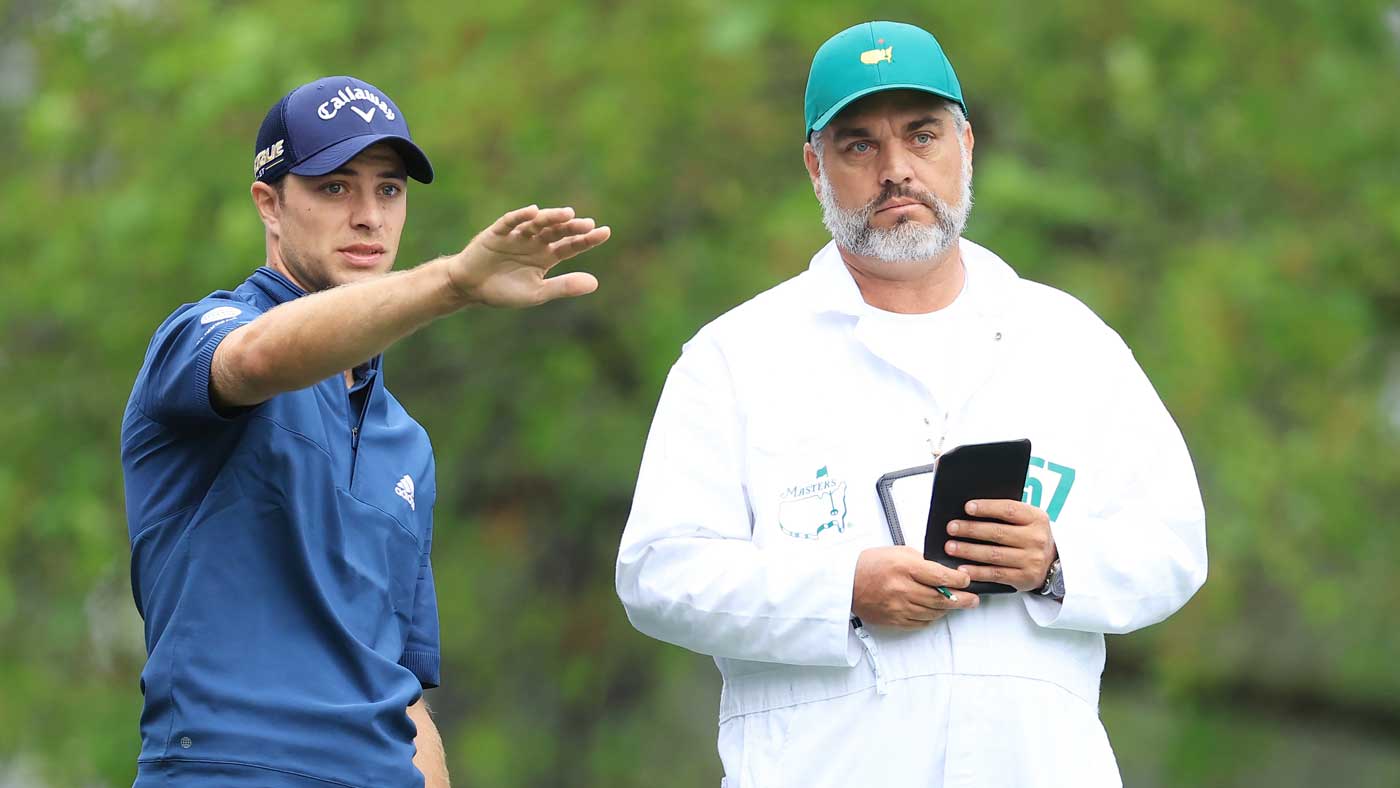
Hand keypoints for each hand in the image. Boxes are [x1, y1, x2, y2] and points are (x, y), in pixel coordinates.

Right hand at [448, 205, 610, 306]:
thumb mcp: (537, 292)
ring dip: (551, 217)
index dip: (588, 239)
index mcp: (547, 256)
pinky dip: (520, 216)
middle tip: (587, 224)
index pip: (571, 245)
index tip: (605, 231)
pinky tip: (532, 212)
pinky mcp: (497, 233)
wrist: (471, 289)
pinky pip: (510, 222)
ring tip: (567, 214)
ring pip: (537, 223)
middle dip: (572, 227)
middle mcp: (535, 242)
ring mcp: (517, 235)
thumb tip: (595, 283)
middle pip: (557, 231)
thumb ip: (564, 286)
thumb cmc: (505, 291)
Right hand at [852, 546, 976, 628]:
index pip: (940, 576)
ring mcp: (899, 608)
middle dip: (962, 599)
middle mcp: (903, 589)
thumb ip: (921, 561)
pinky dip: (932, 618)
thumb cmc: (870, 564)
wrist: (846, 583)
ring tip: (958, 605)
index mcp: (904, 568)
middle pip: (941, 598)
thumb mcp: (897, 552)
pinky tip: (937, 612)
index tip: (966, 579)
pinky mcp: (894, 620)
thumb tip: (942, 572)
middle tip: (973, 600)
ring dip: (948, 609)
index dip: (958, 579)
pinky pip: (921, 623)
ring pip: (933, 612)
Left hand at [945, 499, 1055, 592]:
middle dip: (971, 530)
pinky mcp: (1024, 578)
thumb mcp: (1028, 520)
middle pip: (998, 533)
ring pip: (994, 555)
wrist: (1053, 563)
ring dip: (969, 551)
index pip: (1009, 510)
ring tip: (951, 547)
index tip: (968, 507)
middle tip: (952, 528)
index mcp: (1037, 519)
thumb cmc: (1032, 536)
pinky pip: (996, 574)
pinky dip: (977, 572)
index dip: (987, 508)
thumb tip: (972, 509)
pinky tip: (963, 568)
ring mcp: (1031, 560)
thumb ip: (1007, 514)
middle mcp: (1036, 539)